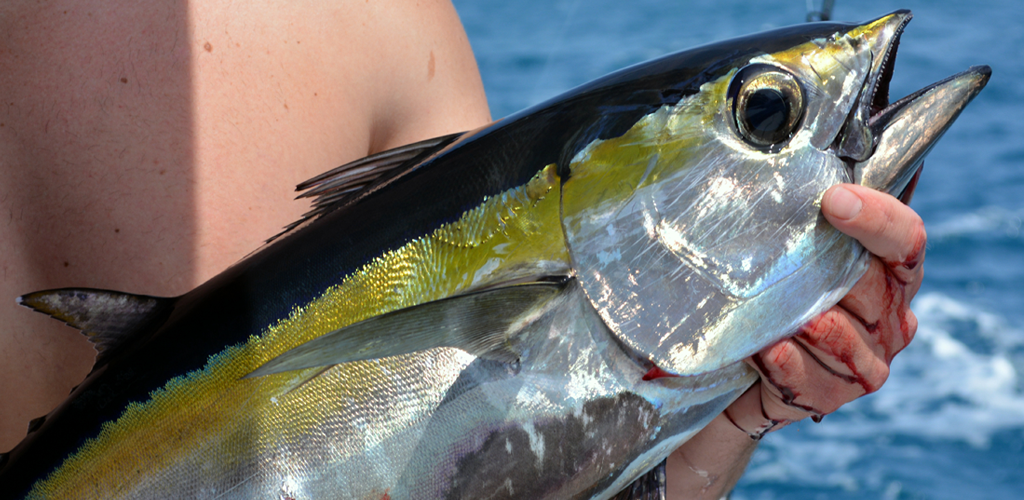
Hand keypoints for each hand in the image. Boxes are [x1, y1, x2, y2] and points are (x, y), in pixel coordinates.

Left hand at [726, 182, 925, 434]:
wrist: (735, 370)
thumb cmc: (767, 296)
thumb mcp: (783, 250)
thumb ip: (798, 213)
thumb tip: (787, 153)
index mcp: (889, 271)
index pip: (906, 239)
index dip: (877, 218)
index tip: (833, 199)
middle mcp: (889, 316)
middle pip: (872, 288)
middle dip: (824, 276)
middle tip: (780, 266)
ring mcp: (867, 361)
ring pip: (842, 336)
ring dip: (802, 323)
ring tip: (768, 316)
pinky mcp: (833, 396)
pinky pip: (812, 377)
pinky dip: (783, 361)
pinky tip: (764, 349)